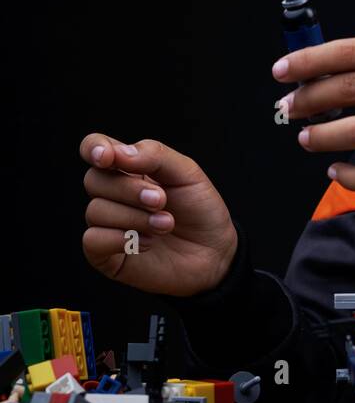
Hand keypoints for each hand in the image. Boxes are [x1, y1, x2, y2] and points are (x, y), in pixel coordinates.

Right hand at [79, 135, 237, 296]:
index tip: (108, 157)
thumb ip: (154, 155)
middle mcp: (112, 194)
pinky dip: (120, 239)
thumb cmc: (199, 209)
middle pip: (94, 180)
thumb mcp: (187, 173)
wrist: (215, 252)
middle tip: (161, 200)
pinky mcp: (105, 255)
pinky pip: (92, 240)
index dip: (94, 148)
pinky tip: (147, 243)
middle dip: (129, 190)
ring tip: (165, 224)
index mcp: (128, 168)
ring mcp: (107, 224)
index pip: (94, 147)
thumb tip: (118, 152)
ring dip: (134, 217)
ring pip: (95, 210)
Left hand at [273, 36, 354, 191]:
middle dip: (307, 100)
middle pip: (347, 89)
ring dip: (322, 137)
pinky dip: (353, 175)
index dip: (309, 61)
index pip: (350, 52)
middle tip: (288, 109)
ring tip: (307, 139)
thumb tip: (340, 73)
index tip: (283, 70)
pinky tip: (339, 172)